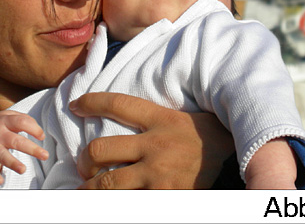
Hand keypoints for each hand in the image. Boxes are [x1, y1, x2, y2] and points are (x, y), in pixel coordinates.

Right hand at [0, 109, 48, 188]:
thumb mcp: (8, 116)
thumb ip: (24, 120)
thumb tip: (40, 134)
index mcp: (5, 121)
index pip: (21, 122)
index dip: (34, 128)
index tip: (42, 137)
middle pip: (15, 141)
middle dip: (31, 149)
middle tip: (45, 156)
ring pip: (2, 155)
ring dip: (12, 163)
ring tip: (23, 170)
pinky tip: (0, 181)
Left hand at [68, 92, 233, 188]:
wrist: (229, 153)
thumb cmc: (197, 135)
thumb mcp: (172, 118)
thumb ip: (144, 119)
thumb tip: (110, 119)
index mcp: (158, 118)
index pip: (118, 104)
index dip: (92, 102)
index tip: (75, 106)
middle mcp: (155, 144)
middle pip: (101, 148)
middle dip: (85, 160)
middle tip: (85, 166)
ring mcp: (158, 173)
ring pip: (107, 182)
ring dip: (91, 188)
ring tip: (86, 189)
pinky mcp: (163, 196)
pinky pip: (127, 202)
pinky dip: (114, 203)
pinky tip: (108, 203)